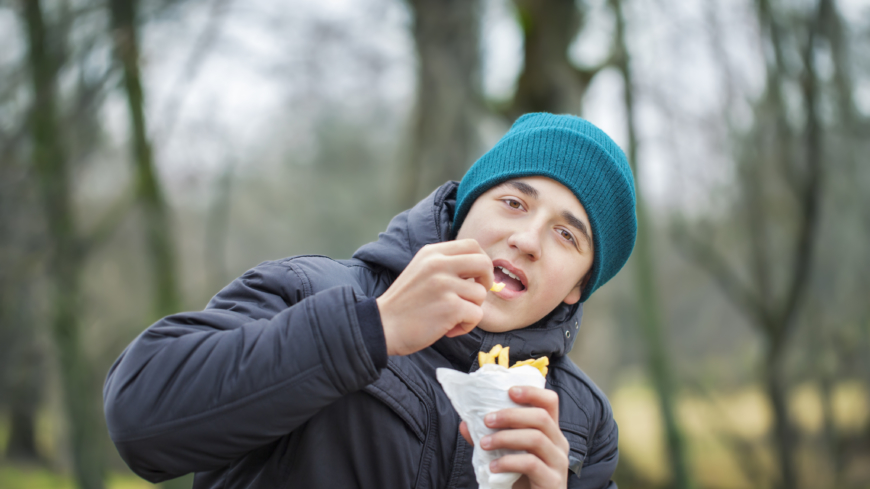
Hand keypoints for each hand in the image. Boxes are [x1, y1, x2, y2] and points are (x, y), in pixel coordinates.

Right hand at [376, 239, 493, 355]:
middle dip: (487, 280)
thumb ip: (446, 265)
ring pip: (481, 293)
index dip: (480, 261)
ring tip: (451, 317)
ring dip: (471, 309)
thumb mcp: (421, 271)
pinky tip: (448, 329)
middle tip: (474, 296)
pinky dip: (466, 326)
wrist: (383, 327)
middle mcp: (438, 264)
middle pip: (484, 263)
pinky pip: (477, 315)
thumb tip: (483, 271)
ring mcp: (445, 285)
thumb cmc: (405, 304)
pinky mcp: (451, 307)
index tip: (475, 278)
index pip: (472, 245)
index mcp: (432, 253)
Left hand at [459, 386, 569, 488]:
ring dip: (505, 437)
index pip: (550, 402)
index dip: (532, 392)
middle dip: (511, 415)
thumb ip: (490, 439)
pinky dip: (509, 462)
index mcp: (550, 432)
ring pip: (536, 438)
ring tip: (484, 444)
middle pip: (541, 417)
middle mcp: (559, 444)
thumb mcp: (506, 455)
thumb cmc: (522, 480)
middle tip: (487, 420)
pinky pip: (531, 463)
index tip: (509, 391)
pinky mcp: (553, 481)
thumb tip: (465, 424)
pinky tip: (493, 467)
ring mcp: (559, 463)